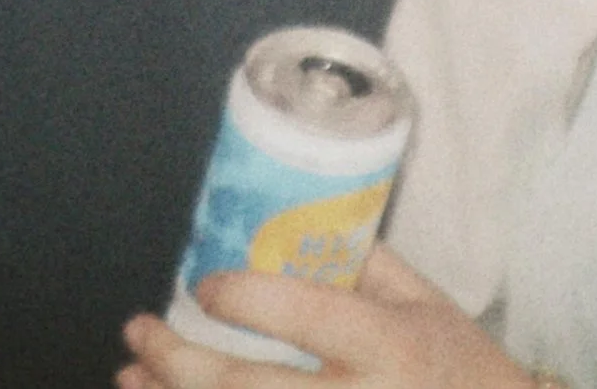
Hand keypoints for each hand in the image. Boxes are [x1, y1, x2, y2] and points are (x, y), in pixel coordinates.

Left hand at [116, 248, 534, 388]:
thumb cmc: (463, 366)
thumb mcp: (427, 302)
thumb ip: (366, 265)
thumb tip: (292, 223)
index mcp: (392, 343)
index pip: (305, 315)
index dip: (244, 298)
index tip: (201, 284)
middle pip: (248, 388)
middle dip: (179, 360)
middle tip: (139, 332)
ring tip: (132, 376)